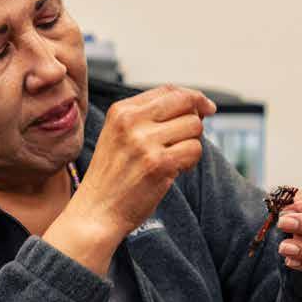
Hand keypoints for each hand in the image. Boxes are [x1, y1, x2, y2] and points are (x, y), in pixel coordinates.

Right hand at [73, 85, 215, 238]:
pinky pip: (195, 150)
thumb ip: (147, 117)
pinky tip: (175, 170)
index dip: (193, 97)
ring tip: (175, 158)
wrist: (96, 212)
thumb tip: (193, 105)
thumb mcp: (118, 136)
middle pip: (186, 103)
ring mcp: (145, 142)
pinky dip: (191, 162)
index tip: (205, 107)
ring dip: (192, 144)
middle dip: (196, 119)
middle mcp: (132, 122)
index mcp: (121, 111)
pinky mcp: (159, 164)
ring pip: (194, 126)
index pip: (168, 90)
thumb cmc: (111, 178)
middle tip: (188, 138)